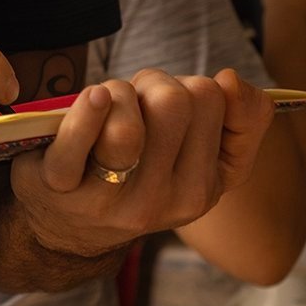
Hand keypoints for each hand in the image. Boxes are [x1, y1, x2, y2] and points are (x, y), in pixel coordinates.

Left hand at [8, 67, 273, 261]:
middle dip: (150, 85)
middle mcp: (163, 200)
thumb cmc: (138, 170)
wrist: (68, 226)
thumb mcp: (201, 156)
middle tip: (136, 103)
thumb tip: (231, 80)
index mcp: (204, 188)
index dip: (188, 87)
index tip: (173, 109)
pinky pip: (78, 141)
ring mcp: (112, 199)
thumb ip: (242, 119)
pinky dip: (84, 111)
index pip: (213, 98)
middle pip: (173, 101)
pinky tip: (92, 99)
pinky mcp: (62, 187)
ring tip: (105, 107)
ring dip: (115, 94)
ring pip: (129, 121)